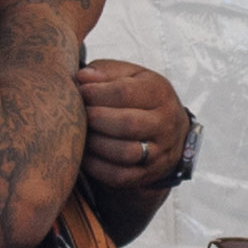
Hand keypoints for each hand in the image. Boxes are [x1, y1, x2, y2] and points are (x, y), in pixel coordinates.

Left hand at [78, 61, 191, 189]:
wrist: (168, 129)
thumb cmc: (138, 96)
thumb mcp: (128, 75)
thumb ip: (104, 72)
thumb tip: (82, 78)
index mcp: (160, 92)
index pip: (125, 92)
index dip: (96, 93)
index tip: (80, 91)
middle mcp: (165, 122)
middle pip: (128, 124)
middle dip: (96, 119)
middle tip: (79, 115)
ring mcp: (160, 151)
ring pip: (126, 153)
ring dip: (96, 144)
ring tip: (81, 135)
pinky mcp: (148, 173)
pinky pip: (120, 176)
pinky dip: (97, 167)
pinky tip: (85, 155)